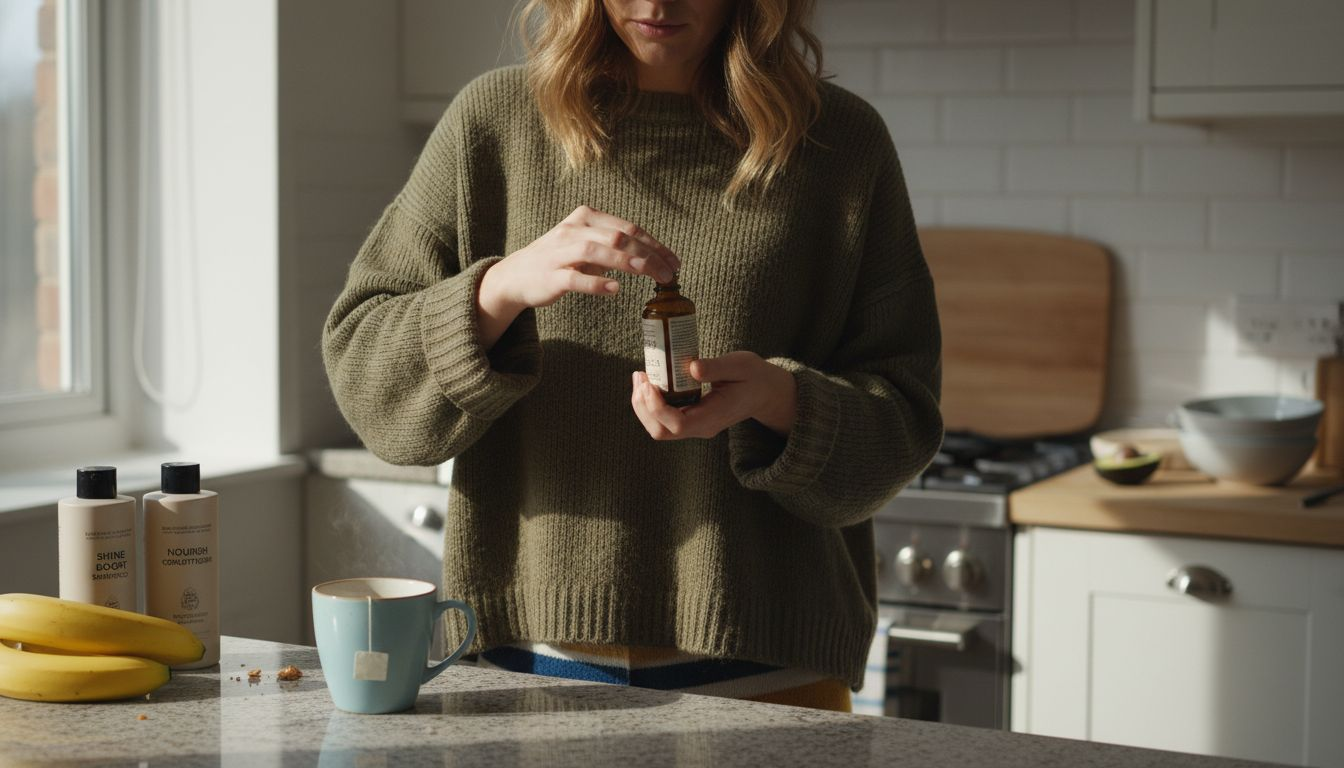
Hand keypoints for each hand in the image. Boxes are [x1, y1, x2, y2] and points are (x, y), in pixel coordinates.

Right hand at [476, 205, 678, 347]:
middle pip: (618, 237)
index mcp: (586, 218)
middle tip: (669, 273)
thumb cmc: (558, 260)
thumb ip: (614, 245)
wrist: (516, 276)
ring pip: (597, 251)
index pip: (628, 228)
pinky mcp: (550, 276)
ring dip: (627, 262)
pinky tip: (615, 290)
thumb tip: (653, 256)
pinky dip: (596, 283)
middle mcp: (573, 230)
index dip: (655, 244)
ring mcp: (560, 252)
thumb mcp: (586, 244)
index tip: (674, 261)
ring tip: (650, 274)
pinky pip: (575, 278)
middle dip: (648, 254)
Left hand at [630, 352, 797, 439]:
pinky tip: (649, 381)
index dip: (657, 407)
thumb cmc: (754, 377)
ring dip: (643, 405)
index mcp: (713, 418)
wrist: (765, 392)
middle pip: (661, 431)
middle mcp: (701, 427)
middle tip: (640, 376)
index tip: (650, 383)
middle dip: (643, 406)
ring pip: (659, 427)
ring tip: (640, 377)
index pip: (678, 424)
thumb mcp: (741, 365)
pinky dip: (650, 402)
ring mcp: (695, 426)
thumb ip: (716, 367)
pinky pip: (663, 419)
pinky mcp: (690, 418)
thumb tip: (692, 368)